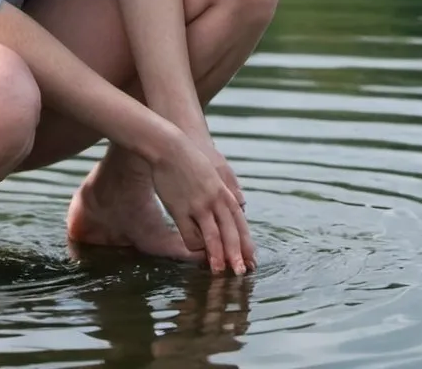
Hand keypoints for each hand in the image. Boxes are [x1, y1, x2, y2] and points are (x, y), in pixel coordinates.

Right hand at [150, 127, 255, 275]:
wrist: (169, 147)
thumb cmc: (191, 159)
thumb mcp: (215, 173)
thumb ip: (228, 190)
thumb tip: (241, 203)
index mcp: (225, 193)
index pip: (240, 224)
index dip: (246, 243)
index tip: (252, 260)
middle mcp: (216, 201)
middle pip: (231, 233)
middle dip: (237, 255)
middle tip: (241, 273)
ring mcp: (199, 205)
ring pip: (213, 237)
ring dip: (217, 257)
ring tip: (218, 272)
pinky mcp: (181, 209)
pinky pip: (190, 233)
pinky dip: (195, 246)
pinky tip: (195, 251)